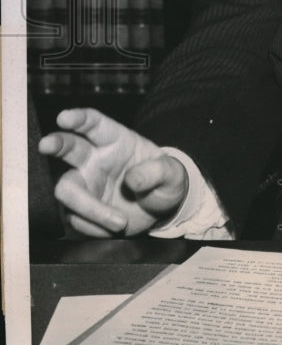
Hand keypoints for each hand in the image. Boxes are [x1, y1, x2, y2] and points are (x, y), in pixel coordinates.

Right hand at [39, 108, 187, 236]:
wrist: (160, 208)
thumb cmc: (164, 180)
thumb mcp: (172, 173)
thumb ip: (157, 172)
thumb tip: (133, 180)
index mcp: (116, 141)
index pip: (95, 124)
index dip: (79, 119)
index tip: (64, 117)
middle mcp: (95, 159)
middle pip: (68, 148)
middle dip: (55, 143)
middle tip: (46, 145)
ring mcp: (85, 184)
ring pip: (67, 190)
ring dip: (88, 208)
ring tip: (119, 222)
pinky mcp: (81, 209)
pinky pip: (76, 219)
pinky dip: (94, 227)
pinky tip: (114, 226)